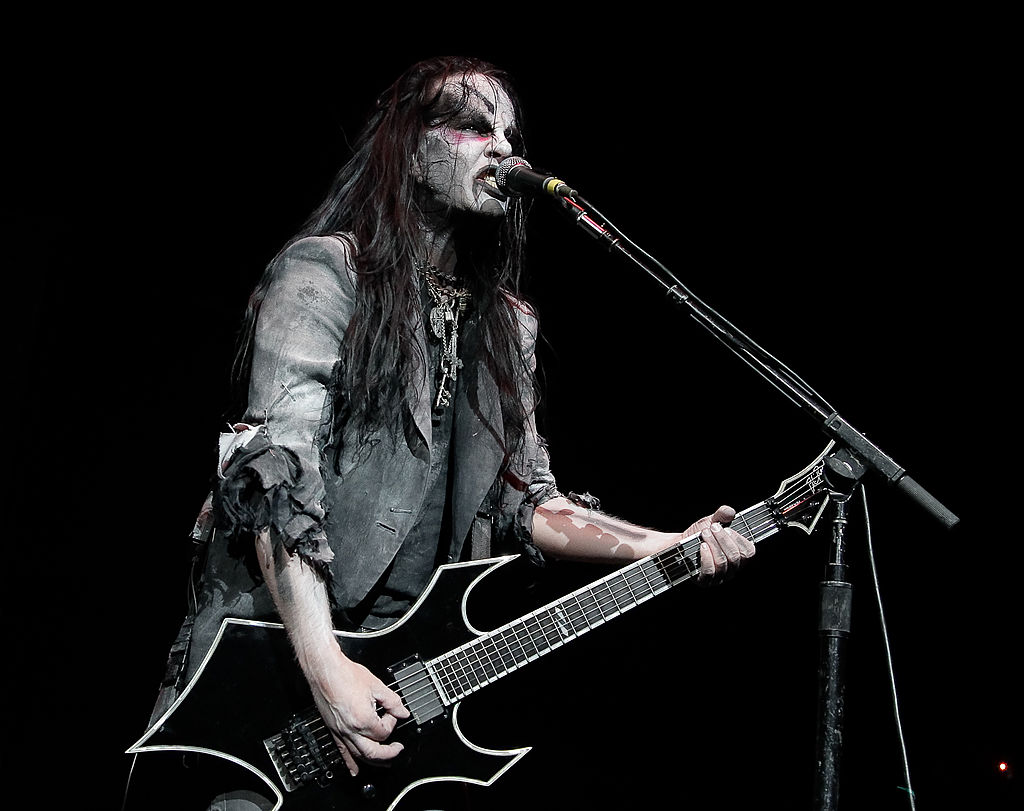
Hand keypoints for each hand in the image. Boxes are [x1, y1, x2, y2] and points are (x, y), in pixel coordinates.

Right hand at [306, 646, 411, 776]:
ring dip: (372, 761)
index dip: (392, 722)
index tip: (391, 712)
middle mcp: (351, 729)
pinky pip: (342, 751)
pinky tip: (354, 769)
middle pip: (373, 752)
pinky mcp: (333, 729)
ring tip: (384, 763)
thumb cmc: (345, 674)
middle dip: (388, 754)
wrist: (325, 670)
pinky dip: (350, 762)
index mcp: (363, 719)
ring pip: (358, 755)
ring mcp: (340, 731)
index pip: (384, 731)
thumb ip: (392, 701)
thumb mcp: (376, 685)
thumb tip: (402, 711)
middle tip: (397, 750)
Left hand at [684, 505, 755, 582]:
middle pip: (734, 557)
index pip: (749, 552)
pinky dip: (706, 557)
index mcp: (738, 556)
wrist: (680, 546)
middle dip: (723, 539)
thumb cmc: (699, 535)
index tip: (727, 528)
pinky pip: (709, 571)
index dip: (739, 540)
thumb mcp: (711, 522)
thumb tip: (729, 512)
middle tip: (712, 527)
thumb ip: (722, 515)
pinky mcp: (705, 581)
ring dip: (713, 545)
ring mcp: (719, 577)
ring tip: (704, 533)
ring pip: (722, 563)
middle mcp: (731, 569)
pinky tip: (702, 546)